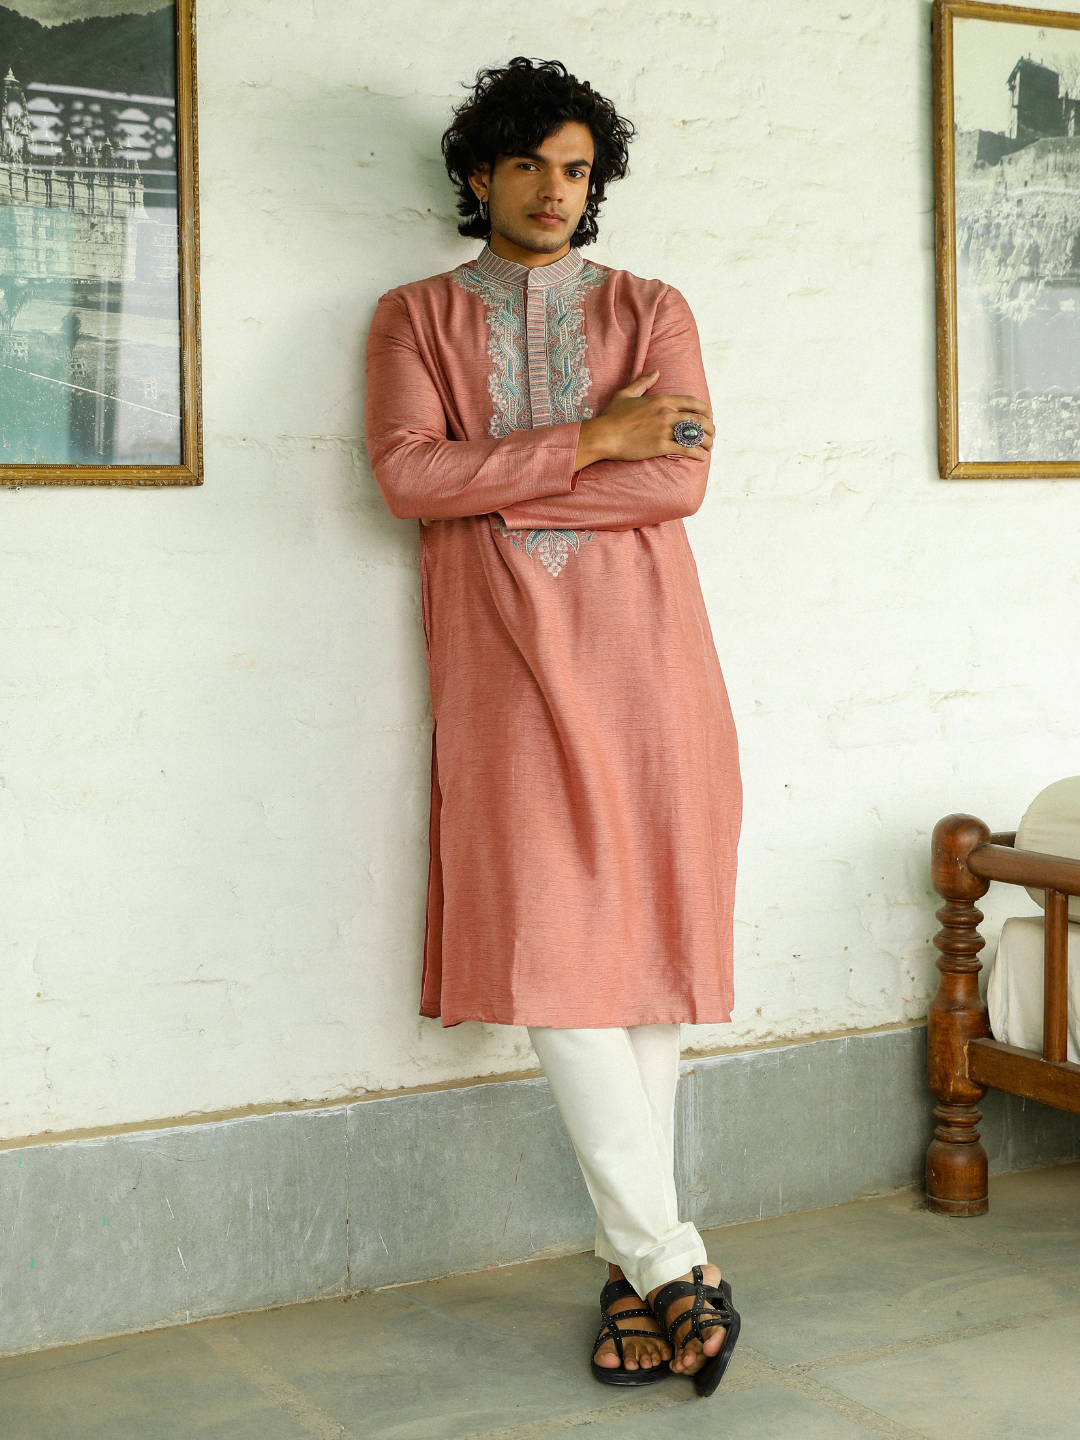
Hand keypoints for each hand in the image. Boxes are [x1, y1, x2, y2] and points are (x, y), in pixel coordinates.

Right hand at [574, 370, 712, 469]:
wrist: (604, 435)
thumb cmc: (612, 415)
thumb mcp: (626, 394)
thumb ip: (643, 382)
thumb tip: (655, 372)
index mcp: (661, 400)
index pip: (692, 402)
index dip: (705, 409)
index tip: (708, 415)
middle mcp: (666, 414)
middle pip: (698, 419)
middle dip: (709, 427)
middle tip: (712, 433)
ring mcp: (664, 430)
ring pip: (694, 434)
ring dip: (706, 441)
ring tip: (709, 446)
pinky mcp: (660, 446)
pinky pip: (684, 449)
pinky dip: (696, 453)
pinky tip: (701, 457)